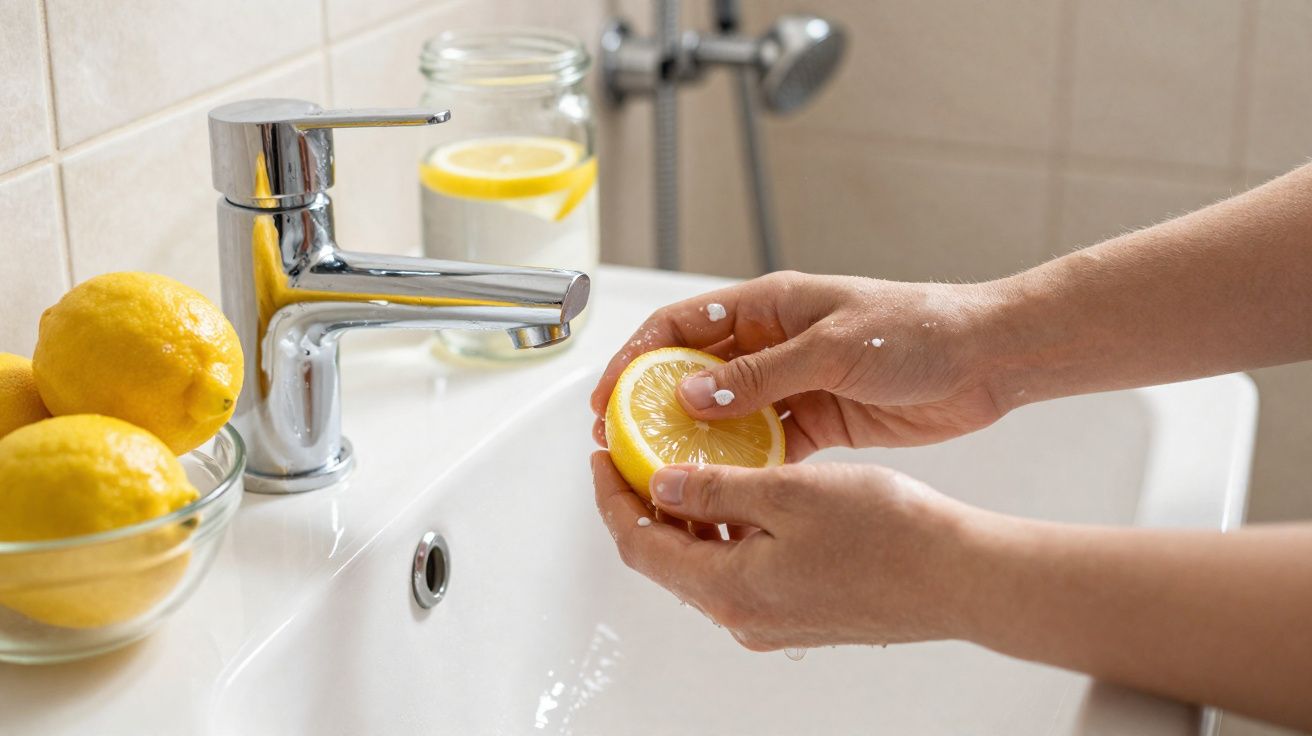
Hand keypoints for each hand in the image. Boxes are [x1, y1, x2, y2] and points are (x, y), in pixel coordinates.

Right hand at [590, 271, 1005, 459]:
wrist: (985, 359)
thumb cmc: (919, 329)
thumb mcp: (832, 347)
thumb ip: (762, 375)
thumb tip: (692, 397)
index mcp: (770, 306)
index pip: (683, 326)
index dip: (637, 357)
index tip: (608, 396)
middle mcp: (774, 343)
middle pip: (696, 374)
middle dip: (655, 406)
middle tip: (622, 445)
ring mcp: (795, 383)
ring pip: (728, 415)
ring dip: (697, 441)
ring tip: (663, 474)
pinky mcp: (820, 421)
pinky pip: (768, 445)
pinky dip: (746, 464)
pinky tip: (725, 487)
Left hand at [591, 452, 987, 649]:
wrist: (961, 577)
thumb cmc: (892, 535)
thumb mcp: (789, 492)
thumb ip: (717, 488)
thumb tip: (663, 485)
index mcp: (731, 589)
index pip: (641, 543)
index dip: (613, 497)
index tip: (602, 457)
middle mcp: (744, 616)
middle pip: (667, 557)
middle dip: (644, 504)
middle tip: (635, 454)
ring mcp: (774, 620)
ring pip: (705, 563)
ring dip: (688, 515)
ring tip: (685, 463)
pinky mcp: (801, 613)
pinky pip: (742, 570)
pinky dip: (727, 531)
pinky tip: (742, 495)